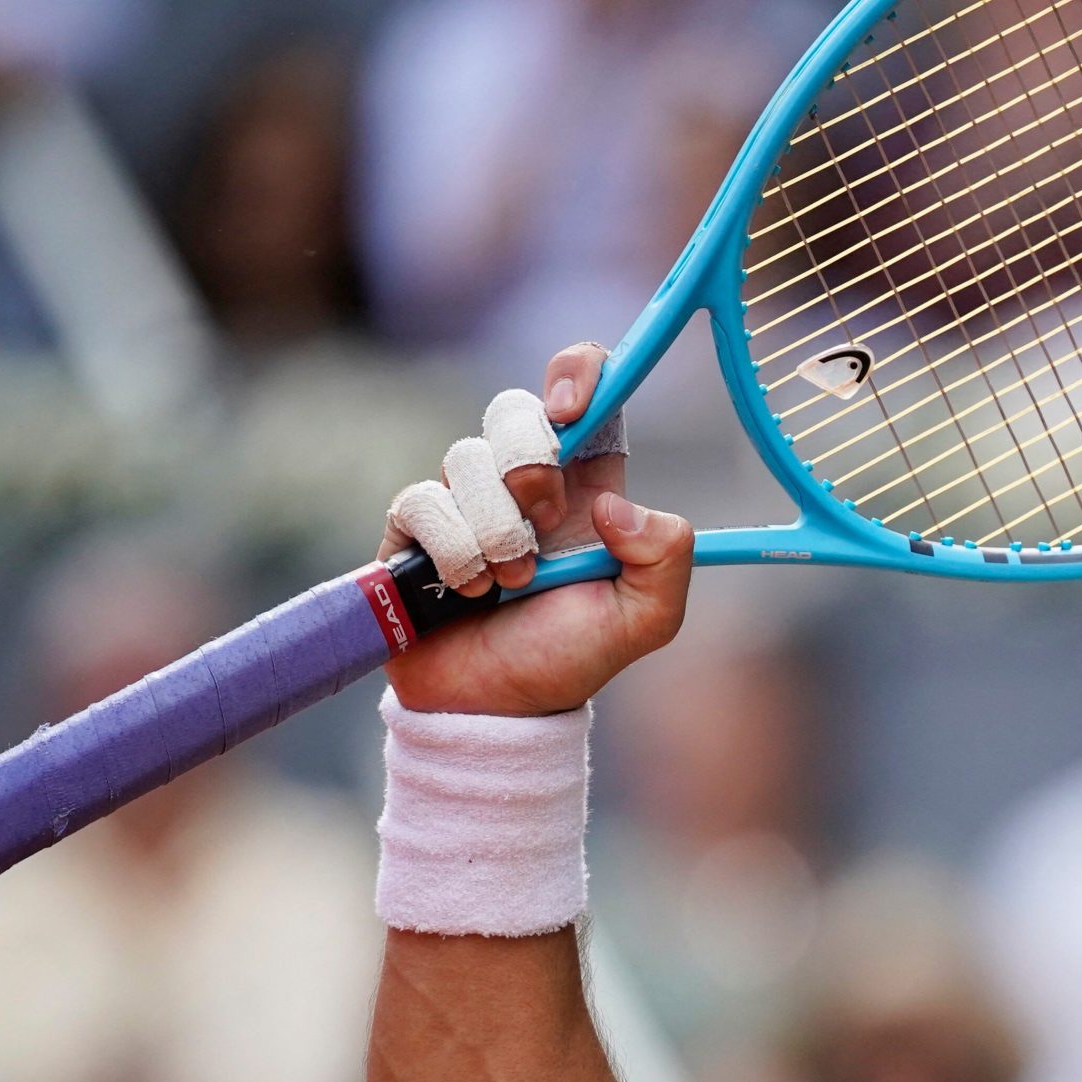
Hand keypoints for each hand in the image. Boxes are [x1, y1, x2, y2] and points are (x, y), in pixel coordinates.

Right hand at [381, 343, 691, 715]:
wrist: (497, 707)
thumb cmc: (570, 656)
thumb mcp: (645, 619)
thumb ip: (665, 559)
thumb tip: (615, 505)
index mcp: (588, 484)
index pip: (584, 391)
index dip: (578, 373)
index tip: (575, 408)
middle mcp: (525, 480)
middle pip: (514, 408)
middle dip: (530, 462)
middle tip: (546, 522)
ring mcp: (466, 498)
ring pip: (467, 459)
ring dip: (496, 531)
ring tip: (512, 583)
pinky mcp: (416, 526)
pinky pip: (422, 501)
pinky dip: (454, 552)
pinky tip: (469, 592)